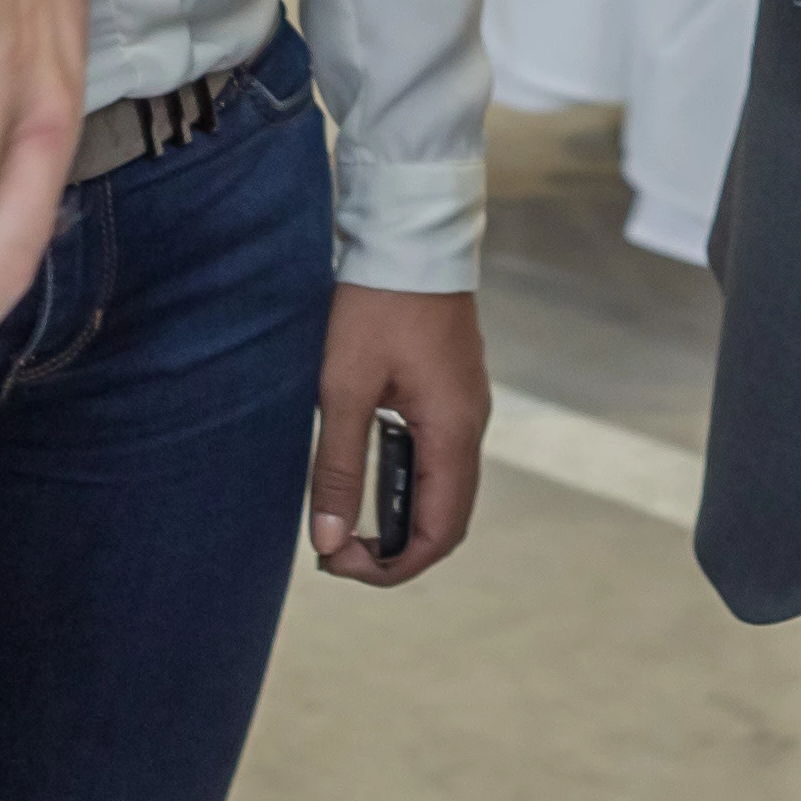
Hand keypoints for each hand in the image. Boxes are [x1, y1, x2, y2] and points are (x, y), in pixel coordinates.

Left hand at [306, 283, 488, 585]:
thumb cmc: (376, 303)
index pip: (440, 533)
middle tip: (336, 552)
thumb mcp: (344, 387)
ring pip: (443, 488)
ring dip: (400, 515)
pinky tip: (364, 468)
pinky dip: (405, 480)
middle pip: (447, 518)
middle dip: (395, 550)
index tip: (340, 565)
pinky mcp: (452, 388)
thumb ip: (339, 468)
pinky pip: (438, 454)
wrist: (409, 232)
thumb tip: (330, 542)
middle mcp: (470, 424)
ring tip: (344, 518)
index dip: (394, 568)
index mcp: (453, 431)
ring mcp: (466, 405)